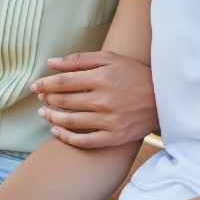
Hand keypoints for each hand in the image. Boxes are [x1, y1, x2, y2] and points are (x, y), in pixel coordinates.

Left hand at [30, 51, 156, 148]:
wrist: (164, 98)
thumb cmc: (133, 74)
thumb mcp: (110, 59)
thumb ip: (79, 60)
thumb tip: (51, 62)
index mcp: (101, 78)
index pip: (62, 82)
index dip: (45, 84)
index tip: (35, 85)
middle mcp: (103, 100)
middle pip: (64, 101)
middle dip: (47, 99)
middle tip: (40, 98)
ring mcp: (109, 121)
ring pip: (69, 121)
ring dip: (51, 117)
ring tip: (43, 113)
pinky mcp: (114, 137)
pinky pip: (83, 141)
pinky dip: (66, 137)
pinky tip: (55, 131)